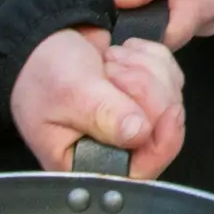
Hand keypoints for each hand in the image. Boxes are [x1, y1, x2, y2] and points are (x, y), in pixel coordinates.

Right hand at [10, 28, 186, 178]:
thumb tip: (138, 132)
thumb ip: (103, 114)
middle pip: (163, 129)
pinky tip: (121, 55)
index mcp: (88, 164)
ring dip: (145, 69)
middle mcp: (116, 150)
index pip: (140, 170)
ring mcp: (137, 122)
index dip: (162, 142)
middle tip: (110, 71)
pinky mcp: (148, 95)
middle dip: (144, 88)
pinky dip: (151, 58)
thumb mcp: (69, 92)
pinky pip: (172, 76)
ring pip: (172, 98)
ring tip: (108, 64)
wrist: (41, 43)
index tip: (169, 111)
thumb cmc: (42, 72)